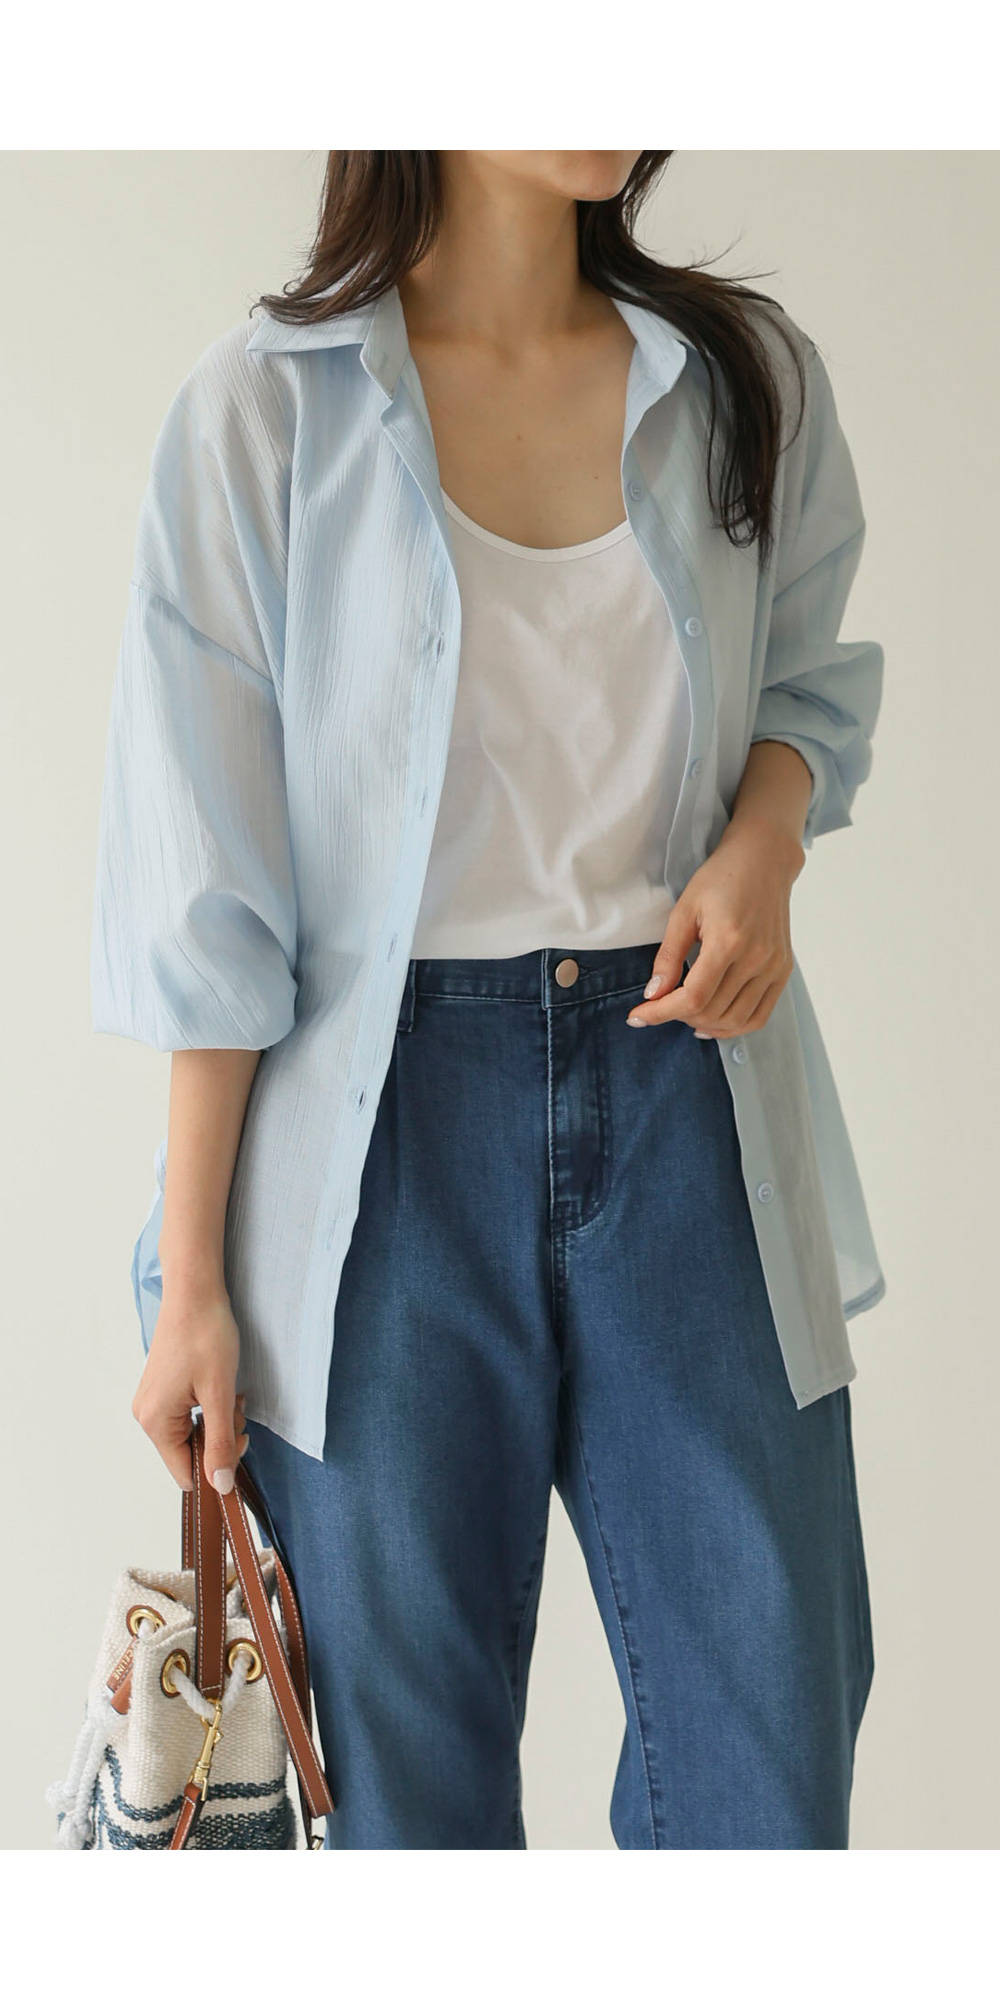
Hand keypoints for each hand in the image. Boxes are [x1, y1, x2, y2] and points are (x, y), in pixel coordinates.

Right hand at [131, 1284, 248, 1492]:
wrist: (194, 1291)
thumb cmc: (205, 1335)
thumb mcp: (220, 1394)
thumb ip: (220, 1443)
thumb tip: (220, 1486)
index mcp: (155, 1422)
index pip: (186, 1473)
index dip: (216, 1467)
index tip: (238, 1440)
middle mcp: (147, 1415)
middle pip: (190, 1453)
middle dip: (220, 1436)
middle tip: (235, 1407)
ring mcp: (153, 1401)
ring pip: (193, 1433)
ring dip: (217, 1419)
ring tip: (228, 1391)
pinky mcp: (163, 1388)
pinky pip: (188, 1414)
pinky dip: (209, 1406)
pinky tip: (219, 1384)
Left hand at [626, 818, 804, 1038]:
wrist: (764, 860)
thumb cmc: (721, 879)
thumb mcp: (684, 910)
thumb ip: (669, 956)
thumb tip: (653, 994)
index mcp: (729, 940)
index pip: (693, 997)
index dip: (661, 1013)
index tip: (638, 1016)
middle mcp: (757, 958)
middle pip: (712, 1011)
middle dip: (677, 1016)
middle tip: (659, 1005)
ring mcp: (774, 967)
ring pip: (735, 1020)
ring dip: (703, 1024)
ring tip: (683, 1013)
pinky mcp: (783, 971)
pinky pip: (759, 1016)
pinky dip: (733, 1027)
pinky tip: (711, 1022)